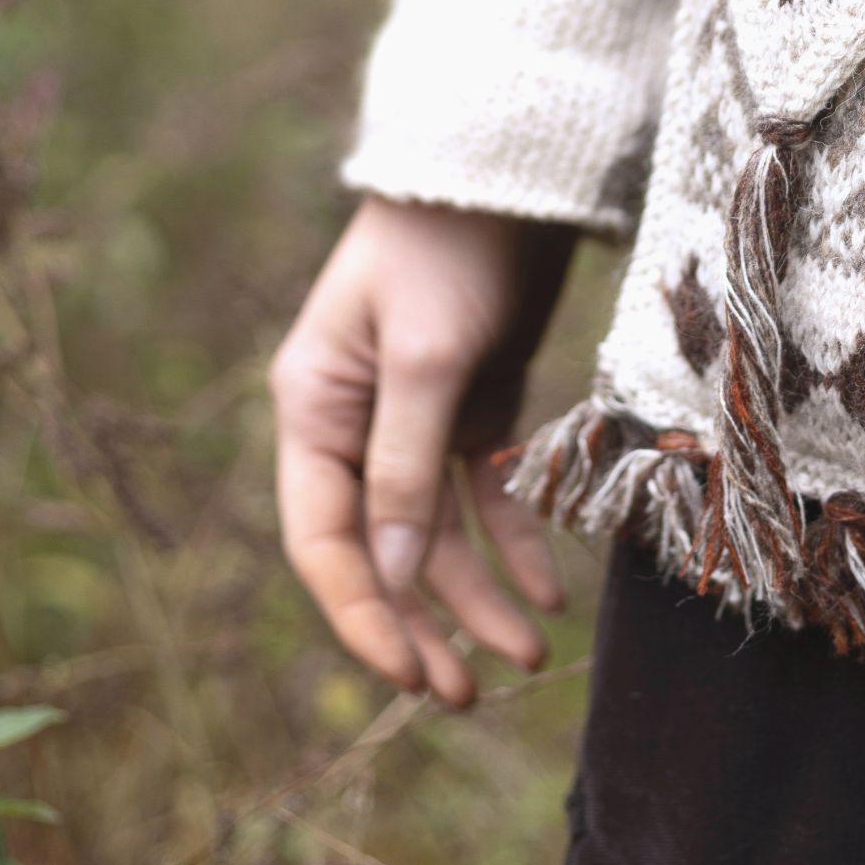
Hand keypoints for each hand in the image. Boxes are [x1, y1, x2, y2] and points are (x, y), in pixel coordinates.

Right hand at [271, 197, 575, 706]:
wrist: (511, 167)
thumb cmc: (448, 248)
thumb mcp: (426, 358)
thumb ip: (406, 466)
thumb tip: (394, 575)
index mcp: (313, 409)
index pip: (324, 540)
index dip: (364, 613)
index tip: (409, 675)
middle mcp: (354, 423)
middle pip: (382, 550)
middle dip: (422, 624)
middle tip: (465, 697)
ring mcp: (414, 418)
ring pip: (437, 534)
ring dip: (475, 595)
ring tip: (529, 653)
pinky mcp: (473, 403)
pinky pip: (483, 495)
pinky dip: (512, 542)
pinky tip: (550, 592)